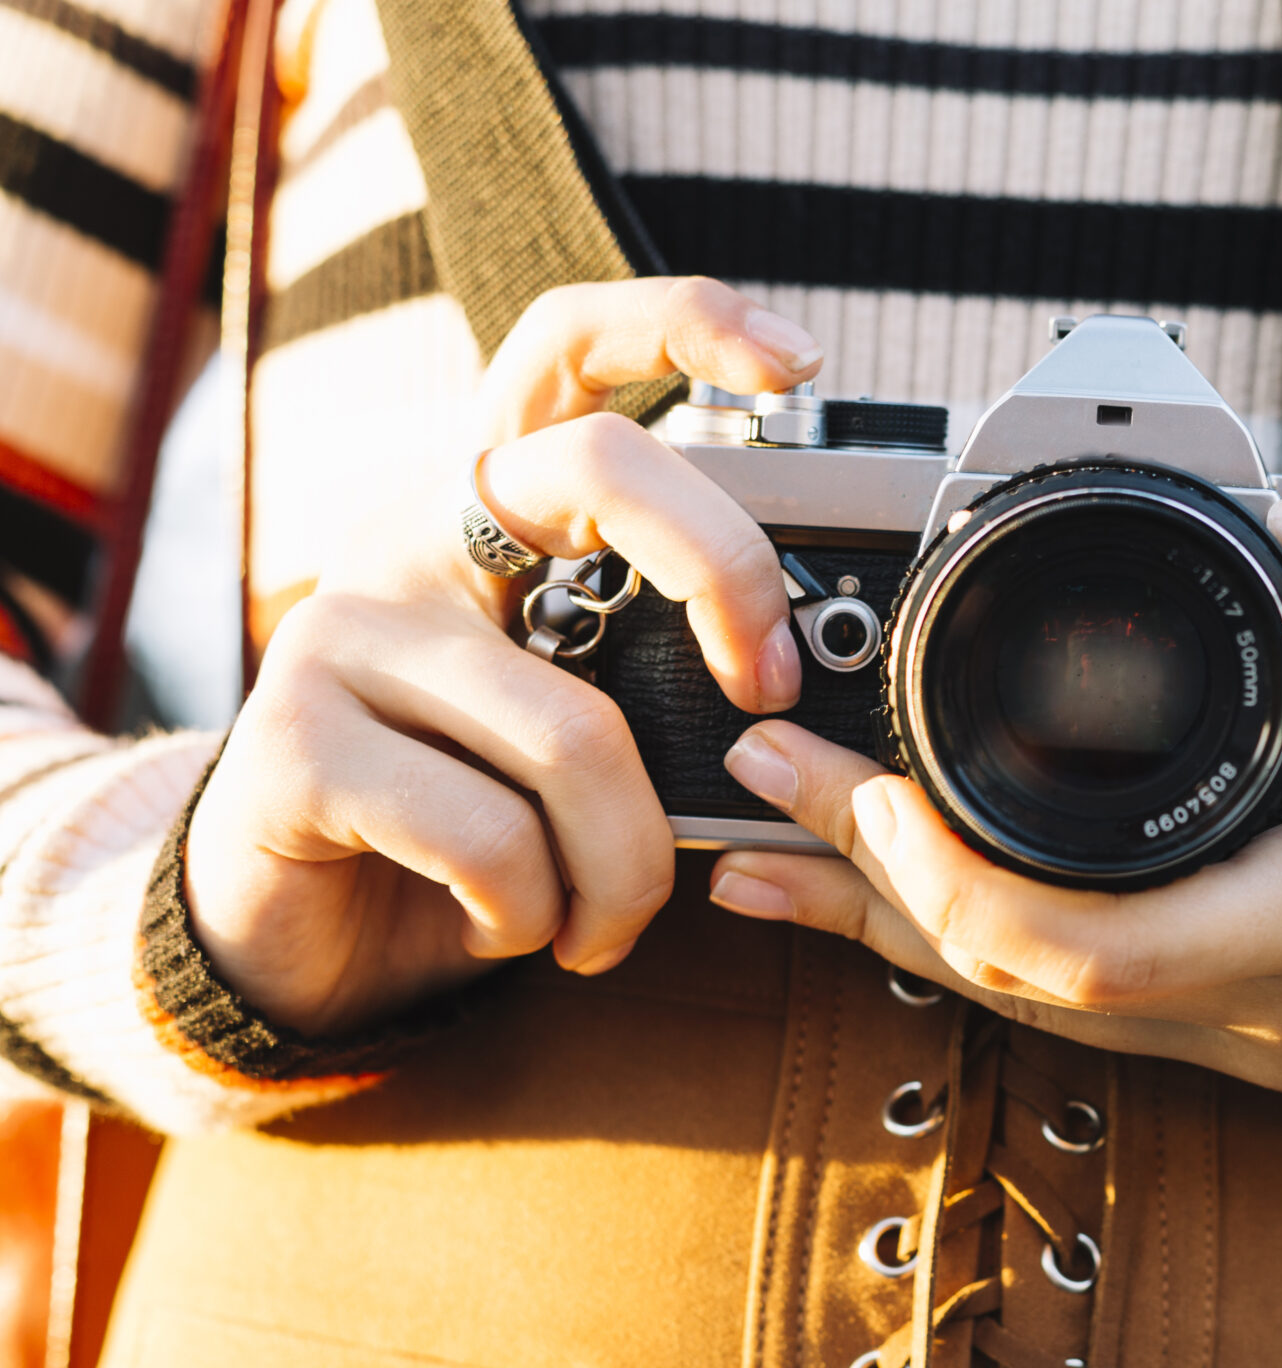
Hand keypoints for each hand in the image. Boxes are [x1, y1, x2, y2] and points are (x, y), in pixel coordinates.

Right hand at [185, 277, 824, 1035]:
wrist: (303, 942)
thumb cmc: (473, 830)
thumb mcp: (586, 729)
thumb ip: (663, 674)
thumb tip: (797, 685)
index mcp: (491, 513)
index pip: (567, 347)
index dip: (683, 321)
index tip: (797, 361)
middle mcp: (413, 538)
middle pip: (601, 467)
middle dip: (731, 577)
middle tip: (767, 695)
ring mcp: (343, 631)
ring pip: (580, 733)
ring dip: (627, 867)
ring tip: (603, 919)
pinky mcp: (293, 743)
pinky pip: (494, 836)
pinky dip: (534, 914)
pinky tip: (505, 926)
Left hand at [705, 500, 1281, 1094]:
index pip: (1117, 950)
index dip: (969, 886)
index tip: (882, 779)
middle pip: (1033, 984)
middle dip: (880, 886)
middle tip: (762, 776)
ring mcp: (1249, 1046)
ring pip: (1033, 1014)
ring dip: (892, 930)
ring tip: (763, 851)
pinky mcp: (1231, 1040)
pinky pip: (1071, 1010)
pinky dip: (962, 949)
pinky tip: (880, 904)